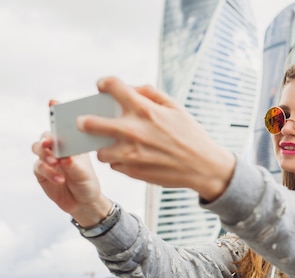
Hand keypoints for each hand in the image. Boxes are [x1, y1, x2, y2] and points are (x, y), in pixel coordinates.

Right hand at [32, 129, 111, 226]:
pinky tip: (59, 180)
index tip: (55, 136)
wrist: (83, 203)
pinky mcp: (42, 173)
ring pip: (38, 151)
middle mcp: (59, 151)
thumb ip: (73, 165)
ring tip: (55, 164)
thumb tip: (64, 157)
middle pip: (44, 139)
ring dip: (45, 156)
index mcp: (72, 146)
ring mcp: (49, 161)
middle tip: (48, 146)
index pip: (61, 133)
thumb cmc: (87, 184)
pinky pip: (38, 168)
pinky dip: (48, 173)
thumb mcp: (84, 174)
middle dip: (45, 142)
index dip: (55, 132)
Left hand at [78, 77, 235, 200]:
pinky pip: (114, 165)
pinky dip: (119, 161)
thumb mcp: (175, 107)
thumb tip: (129, 89)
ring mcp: (131, 154)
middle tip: (85, 122)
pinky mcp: (133, 171)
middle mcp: (133, 131)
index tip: (103, 87)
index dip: (104, 84)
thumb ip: (150, 93)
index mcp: (144, 110)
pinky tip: (131, 158)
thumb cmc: (190, 135)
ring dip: (104, 147)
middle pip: (90, 123)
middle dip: (84, 121)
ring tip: (114, 146)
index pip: (111, 87)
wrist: (204, 166)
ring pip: (100, 151)